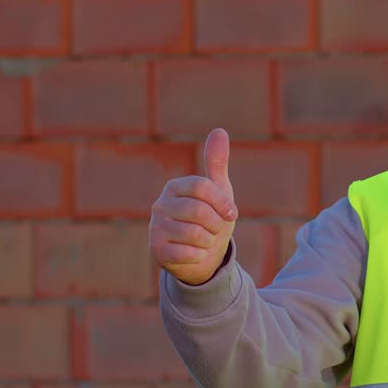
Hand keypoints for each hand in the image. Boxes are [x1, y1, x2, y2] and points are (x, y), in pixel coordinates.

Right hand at [149, 128, 238, 285]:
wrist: (202, 257)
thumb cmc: (211, 220)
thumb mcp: (218, 191)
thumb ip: (216, 162)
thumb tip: (220, 130)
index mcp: (175, 186)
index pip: (202, 186)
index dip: (222, 202)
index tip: (231, 213)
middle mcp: (160, 205)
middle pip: (199, 211)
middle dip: (217, 224)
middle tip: (216, 230)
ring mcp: (155, 227)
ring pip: (195, 234)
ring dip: (209, 241)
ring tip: (205, 241)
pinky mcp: (156, 250)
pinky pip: (188, 253)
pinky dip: (199, 255)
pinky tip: (195, 253)